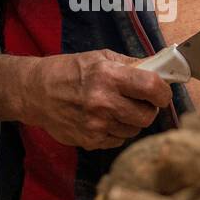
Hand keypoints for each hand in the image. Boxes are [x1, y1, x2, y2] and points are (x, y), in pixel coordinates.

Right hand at [20, 49, 172, 149]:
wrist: (35, 92)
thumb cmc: (68, 71)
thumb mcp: (100, 57)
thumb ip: (131, 65)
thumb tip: (161, 70)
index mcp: (108, 76)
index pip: (152, 87)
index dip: (163, 92)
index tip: (162, 93)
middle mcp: (103, 102)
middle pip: (147, 115)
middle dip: (148, 109)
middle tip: (140, 102)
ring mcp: (97, 125)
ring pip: (134, 130)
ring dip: (131, 121)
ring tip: (117, 109)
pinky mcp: (90, 141)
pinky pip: (119, 140)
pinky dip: (116, 131)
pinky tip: (104, 119)